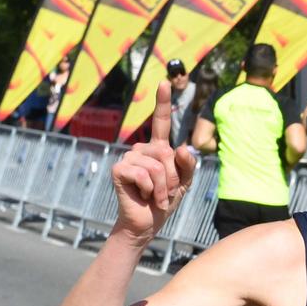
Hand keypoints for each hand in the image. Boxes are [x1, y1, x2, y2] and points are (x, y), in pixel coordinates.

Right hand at [110, 79, 195, 244]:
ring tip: (155, 197)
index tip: (164, 82)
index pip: (160, 122)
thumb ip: (187, 166)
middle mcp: (141, 149)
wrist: (147, 223)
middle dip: (173, 178)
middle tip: (165, 192)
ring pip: (158, 167)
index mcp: (158, 149)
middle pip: (167, 155)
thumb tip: (181, 148)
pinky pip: (145, 175)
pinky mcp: (119, 169)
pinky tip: (144, 197)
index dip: (163, 103)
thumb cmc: (164, 202)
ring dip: (163, 188)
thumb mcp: (184, 184)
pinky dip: (151, 190)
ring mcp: (128, 158)